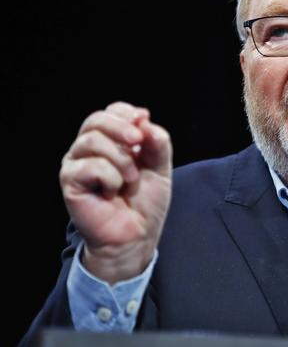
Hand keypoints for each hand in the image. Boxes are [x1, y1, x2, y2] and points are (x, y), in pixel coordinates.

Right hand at [59, 102, 172, 283]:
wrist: (137, 235)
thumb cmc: (145, 202)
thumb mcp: (160, 167)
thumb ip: (157, 142)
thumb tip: (145, 120)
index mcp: (109, 141)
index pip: (111, 112)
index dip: (127, 113)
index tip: (144, 124)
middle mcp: (88, 149)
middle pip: (96, 120)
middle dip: (122, 128)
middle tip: (138, 142)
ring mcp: (76, 164)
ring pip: (93, 141)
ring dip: (121, 160)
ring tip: (130, 179)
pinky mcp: (69, 182)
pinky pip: (90, 166)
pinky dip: (110, 178)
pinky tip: (112, 192)